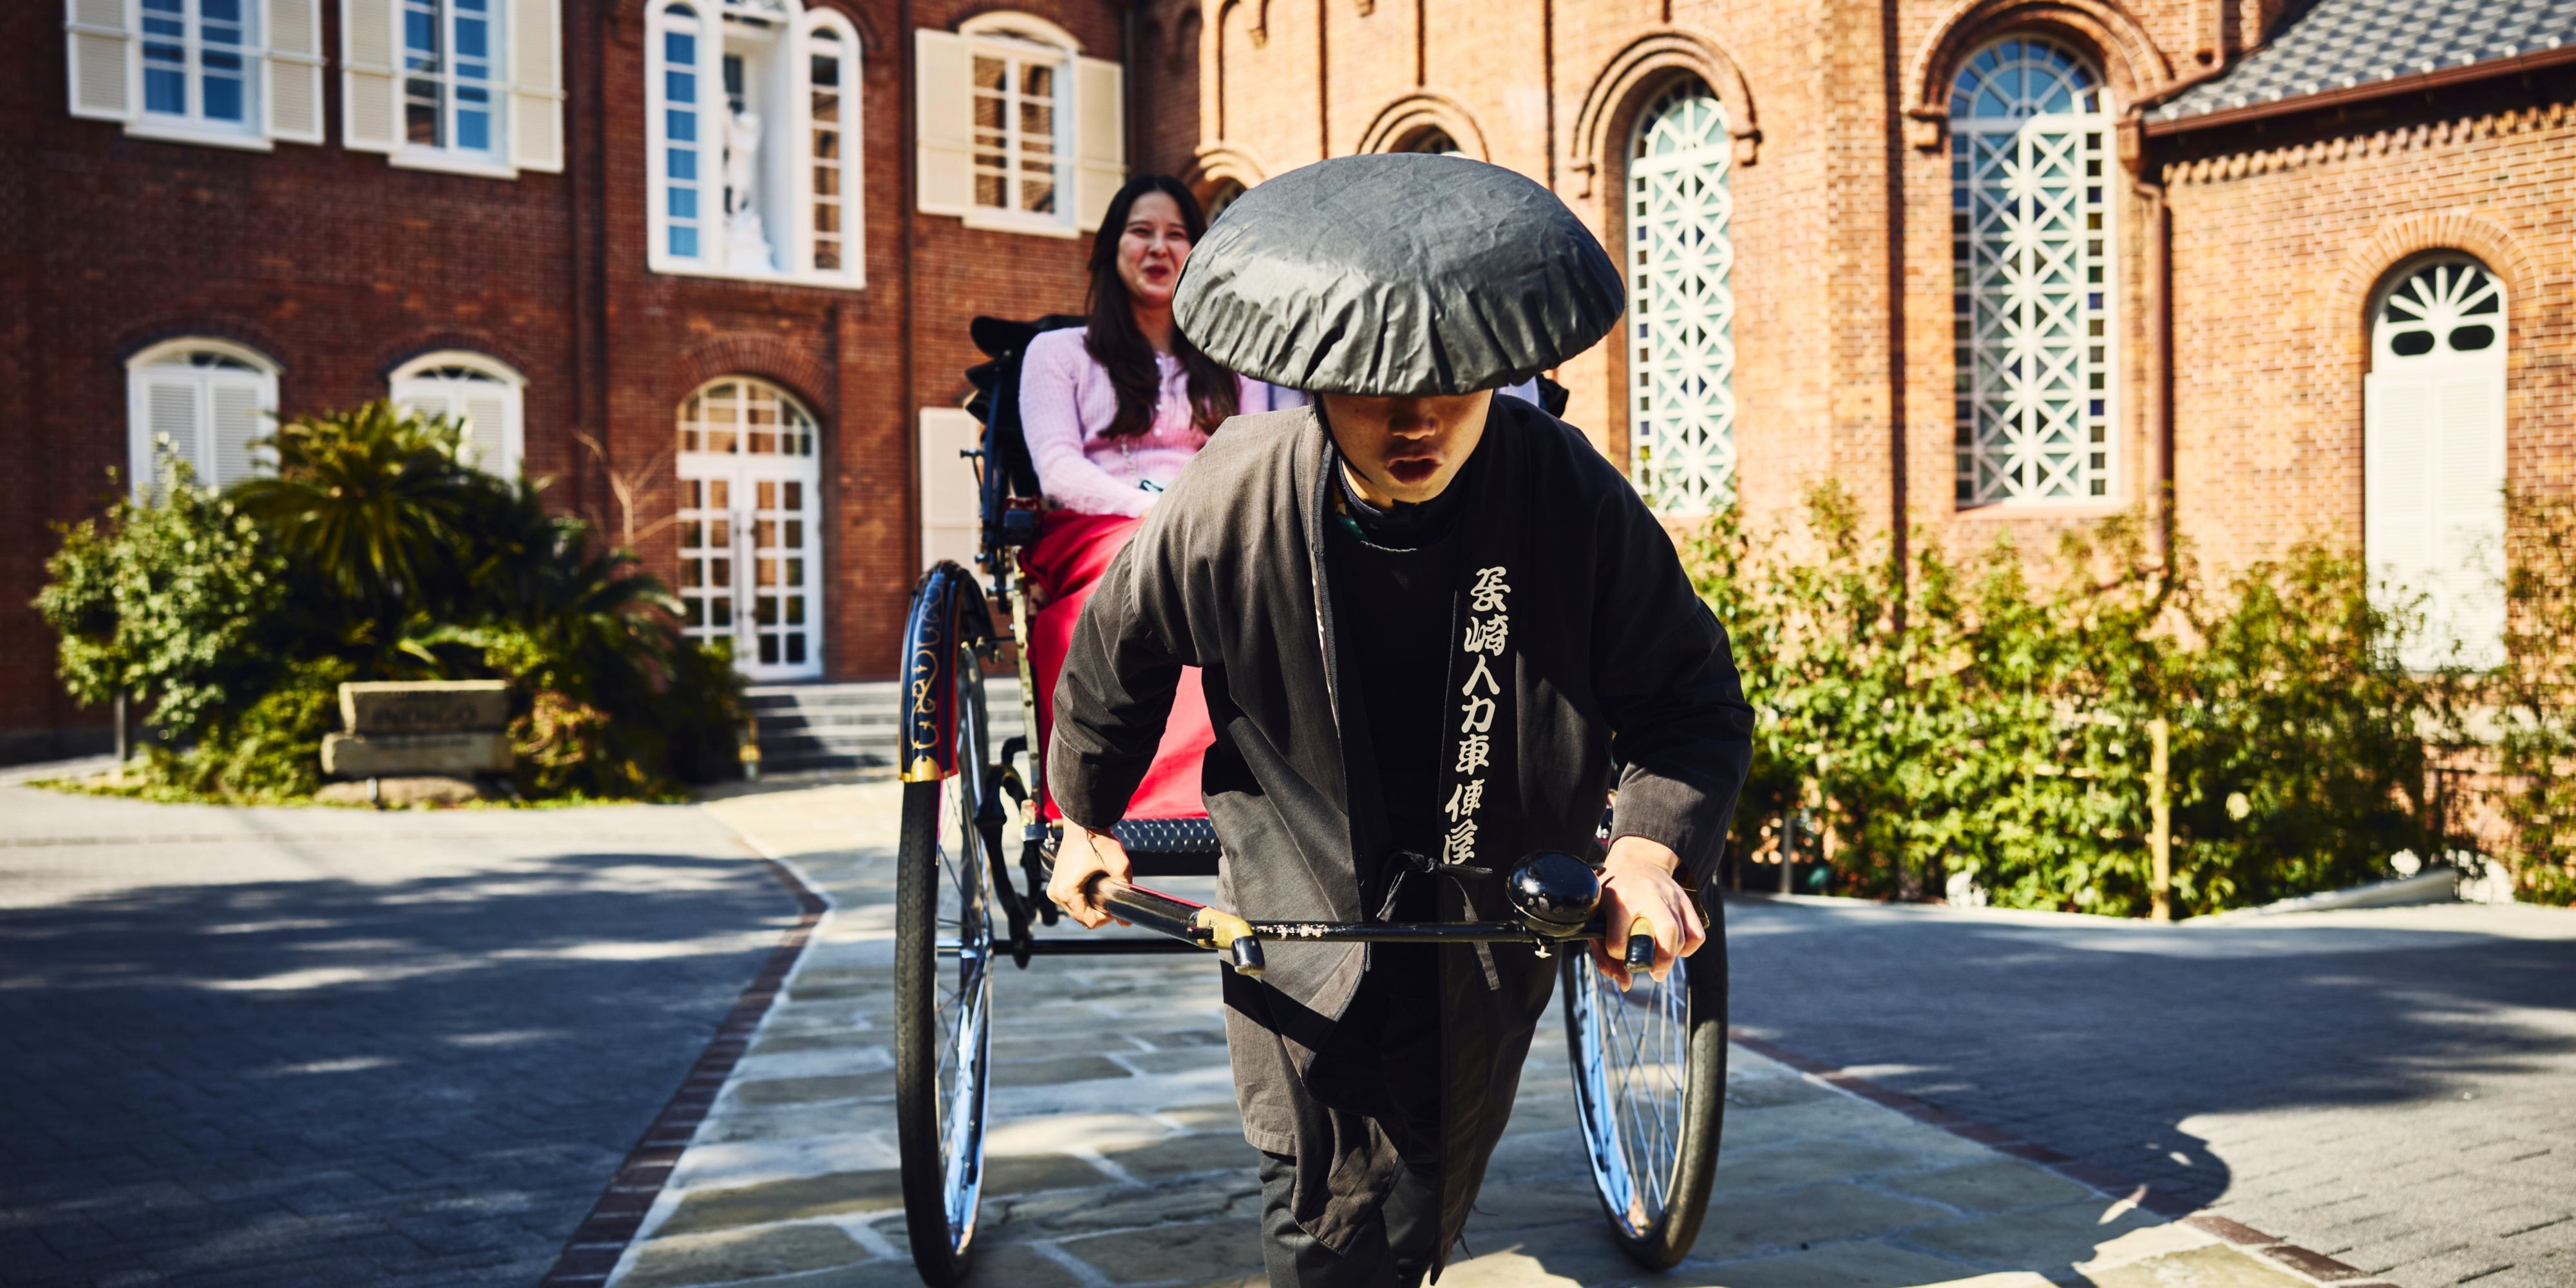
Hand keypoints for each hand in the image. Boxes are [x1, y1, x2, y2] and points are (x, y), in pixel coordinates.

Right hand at [1046, 821, 1132, 928]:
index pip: (1090, 921)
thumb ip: (1125, 891)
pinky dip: (1084, 899)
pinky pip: (1072, 901)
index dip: (1107, 918)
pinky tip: (1094, 887)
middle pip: (1082, 918)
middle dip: (1099, 912)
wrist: (1083, 823)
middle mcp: (1056, 894)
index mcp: (1067, 892)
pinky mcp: (1056, 883)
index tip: (1117, 905)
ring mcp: (1054, 889)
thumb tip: (1126, 922)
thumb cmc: (1098, 841)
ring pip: (1077, 911)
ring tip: (1104, 889)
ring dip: (1091, 906)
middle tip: (1113, 896)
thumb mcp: (1120, 865)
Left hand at [1593, 836, 1706, 989]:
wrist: (1636, 862)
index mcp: (1619, 900)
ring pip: (1682, 937)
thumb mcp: (1598, 919)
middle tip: (1654, 972)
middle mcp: (1648, 896)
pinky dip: (1689, 947)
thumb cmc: (1612, 896)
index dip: (1617, 952)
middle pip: (1666, 933)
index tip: (1616, 949)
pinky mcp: (1686, 901)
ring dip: (1672, 956)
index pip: (1619, 942)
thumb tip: (1626, 985)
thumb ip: (1604, 956)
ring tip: (1660, 958)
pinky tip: (1675, 947)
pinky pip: (1697, 933)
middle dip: (1662, 961)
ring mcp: (1671, 897)